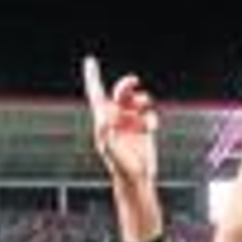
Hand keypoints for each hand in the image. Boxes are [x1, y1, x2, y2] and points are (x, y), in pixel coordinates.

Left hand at [84, 59, 157, 185]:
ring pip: (136, 101)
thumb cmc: (121, 168)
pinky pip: (149, 115)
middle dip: (126, 85)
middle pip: (120, 93)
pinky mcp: (143, 130)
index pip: (97, 94)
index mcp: (103, 122)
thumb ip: (107, 134)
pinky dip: (151, 118)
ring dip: (141, 100)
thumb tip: (105, 118)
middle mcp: (116, 120)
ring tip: (144, 107)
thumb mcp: (111, 150)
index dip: (93, 77)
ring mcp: (130, 124)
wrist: (137, 180)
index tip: (90, 61)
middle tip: (134, 80)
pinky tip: (149, 128)